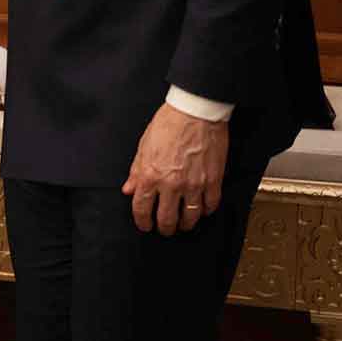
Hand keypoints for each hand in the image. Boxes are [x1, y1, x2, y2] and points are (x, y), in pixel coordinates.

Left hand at [122, 103, 228, 235]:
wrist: (195, 111)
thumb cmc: (169, 123)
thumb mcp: (144, 145)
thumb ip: (136, 171)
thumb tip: (129, 189)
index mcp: (149, 175)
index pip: (141, 209)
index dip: (142, 222)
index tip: (145, 225)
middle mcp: (170, 184)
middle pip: (166, 219)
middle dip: (164, 228)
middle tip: (166, 228)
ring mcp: (193, 185)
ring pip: (189, 218)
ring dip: (185, 224)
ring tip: (184, 223)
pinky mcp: (212, 181)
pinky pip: (210, 205)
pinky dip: (206, 211)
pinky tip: (202, 209)